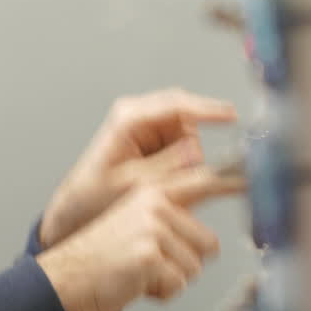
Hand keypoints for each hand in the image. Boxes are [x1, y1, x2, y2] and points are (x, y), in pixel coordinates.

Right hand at [37, 165, 244, 310]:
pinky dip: (159, 293)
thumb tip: (210, 241)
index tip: (258, 173)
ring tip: (137, 273)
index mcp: (152, 193)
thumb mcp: (135, 227)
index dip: (234, 180)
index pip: (203, 182)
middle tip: (147, 264)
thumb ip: (169, 222)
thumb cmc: (100, 260)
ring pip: (194, 268)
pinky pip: (177, 285)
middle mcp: (154, 204)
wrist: (64, 279)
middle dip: (182, 264)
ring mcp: (152, 228)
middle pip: (206, 245)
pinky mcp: (150, 254)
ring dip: (170, 280)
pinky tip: (133, 283)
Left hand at [39, 88, 237, 248]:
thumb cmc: (95, 194)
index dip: (207, 110)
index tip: (231, 117)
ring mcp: (148, 126)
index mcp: (129, 118)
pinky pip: (184, 146)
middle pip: (187, 118)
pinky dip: (183, 163)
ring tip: (165, 181)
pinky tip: (166, 179)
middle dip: (192, 146)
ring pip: (189, 134)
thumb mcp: (133, 184)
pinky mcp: (155, 139)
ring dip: (187, 158)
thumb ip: (167, 167)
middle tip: (193, 172)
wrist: (79, 206)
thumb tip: (197, 151)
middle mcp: (139, 115)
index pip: (177, 104)